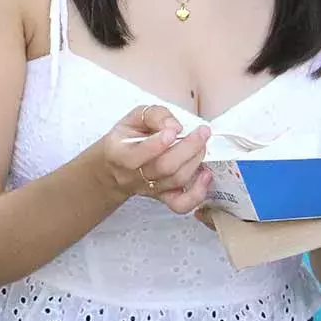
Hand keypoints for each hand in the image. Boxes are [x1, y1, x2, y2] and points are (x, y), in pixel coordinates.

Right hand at [95, 104, 212, 213]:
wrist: (115, 169)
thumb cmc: (125, 139)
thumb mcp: (133, 118)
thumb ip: (154, 115)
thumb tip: (175, 126)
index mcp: (119, 153)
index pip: (138, 154)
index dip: (158, 143)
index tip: (174, 130)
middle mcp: (133, 176)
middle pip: (164, 167)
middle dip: (188, 148)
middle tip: (202, 132)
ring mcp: (149, 189)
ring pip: (176, 180)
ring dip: (195, 161)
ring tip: (203, 145)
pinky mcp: (162, 197)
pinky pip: (181, 204)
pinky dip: (198, 193)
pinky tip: (205, 175)